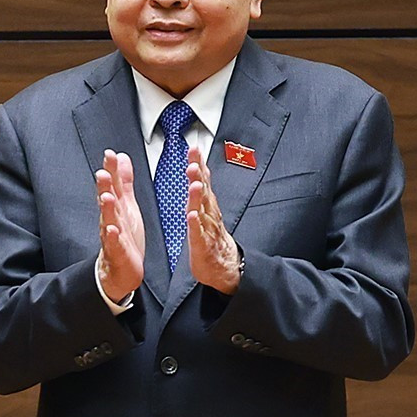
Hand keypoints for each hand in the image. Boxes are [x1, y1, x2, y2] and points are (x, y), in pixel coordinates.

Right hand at [94, 149, 144, 301]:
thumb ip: (124, 181)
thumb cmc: (124, 235)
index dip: (111, 170)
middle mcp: (111, 219)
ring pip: (108, 220)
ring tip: (106, 196)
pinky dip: (112, 237)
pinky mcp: (117, 252)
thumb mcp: (127, 204)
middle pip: (107, 200)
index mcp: (116, 207)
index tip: (110, 154)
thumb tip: (121, 159)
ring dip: (106, 209)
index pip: (112, 185)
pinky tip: (111, 230)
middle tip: (103, 172)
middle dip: (105, 186)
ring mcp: (112, 235)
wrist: (121, 269)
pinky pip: (114, 244)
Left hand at [186, 147, 241, 292]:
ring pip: (202, 211)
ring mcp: (207, 230)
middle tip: (194, 161)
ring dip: (198, 197)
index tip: (194, 148)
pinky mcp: (203, 247)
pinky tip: (192, 215)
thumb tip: (196, 166)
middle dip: (199, 176)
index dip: (199, 164)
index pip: (203, 181)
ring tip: (195, 183)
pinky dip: (195, 225)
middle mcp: (209, 215)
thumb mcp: (207, 211)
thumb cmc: (212, 238)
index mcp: (208, 206)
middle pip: (204, 192)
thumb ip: (201, 189)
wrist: (224, 267)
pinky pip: (199, 235)